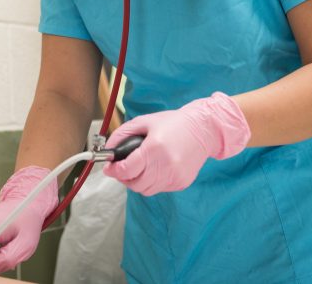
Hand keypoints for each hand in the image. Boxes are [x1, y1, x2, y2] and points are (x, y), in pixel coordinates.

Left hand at [103, 91, 249, 195]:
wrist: (203, 130)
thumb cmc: (174, 123)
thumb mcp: (145, 121)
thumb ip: (123, 134)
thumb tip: (108, 149)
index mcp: (154, 148)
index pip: (127, 170)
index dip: (114, 170)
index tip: (109, 168)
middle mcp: (165, 166)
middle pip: (134, 184)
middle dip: (124, 177)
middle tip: (122, 168)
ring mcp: (174, 177)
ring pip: (146, 190)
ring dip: (138, 181)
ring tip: (139, 168)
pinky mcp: (181, 183)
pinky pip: (159, 188)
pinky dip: (153, 182)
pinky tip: (156, 168)